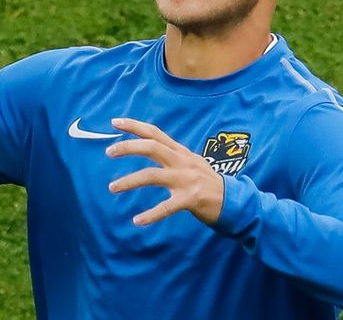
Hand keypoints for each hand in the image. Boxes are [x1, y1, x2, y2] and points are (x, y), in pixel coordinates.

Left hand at [106, 118, 223, 226]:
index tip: (115, 122)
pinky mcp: (191, 199)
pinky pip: (166, 207)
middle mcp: (183, 162)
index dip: (134, 126)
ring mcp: (187, 180)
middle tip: (108, 152)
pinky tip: (137, 221)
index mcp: (181, 152)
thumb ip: (174, 156)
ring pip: (152, 175)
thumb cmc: (209, 183)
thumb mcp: (192, 163)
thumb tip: (152, 149)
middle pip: (151, 147)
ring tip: (112, 188)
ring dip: (129, 181)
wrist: (234, 201)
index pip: (155, 133)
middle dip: (128, 147)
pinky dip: (151, 215)